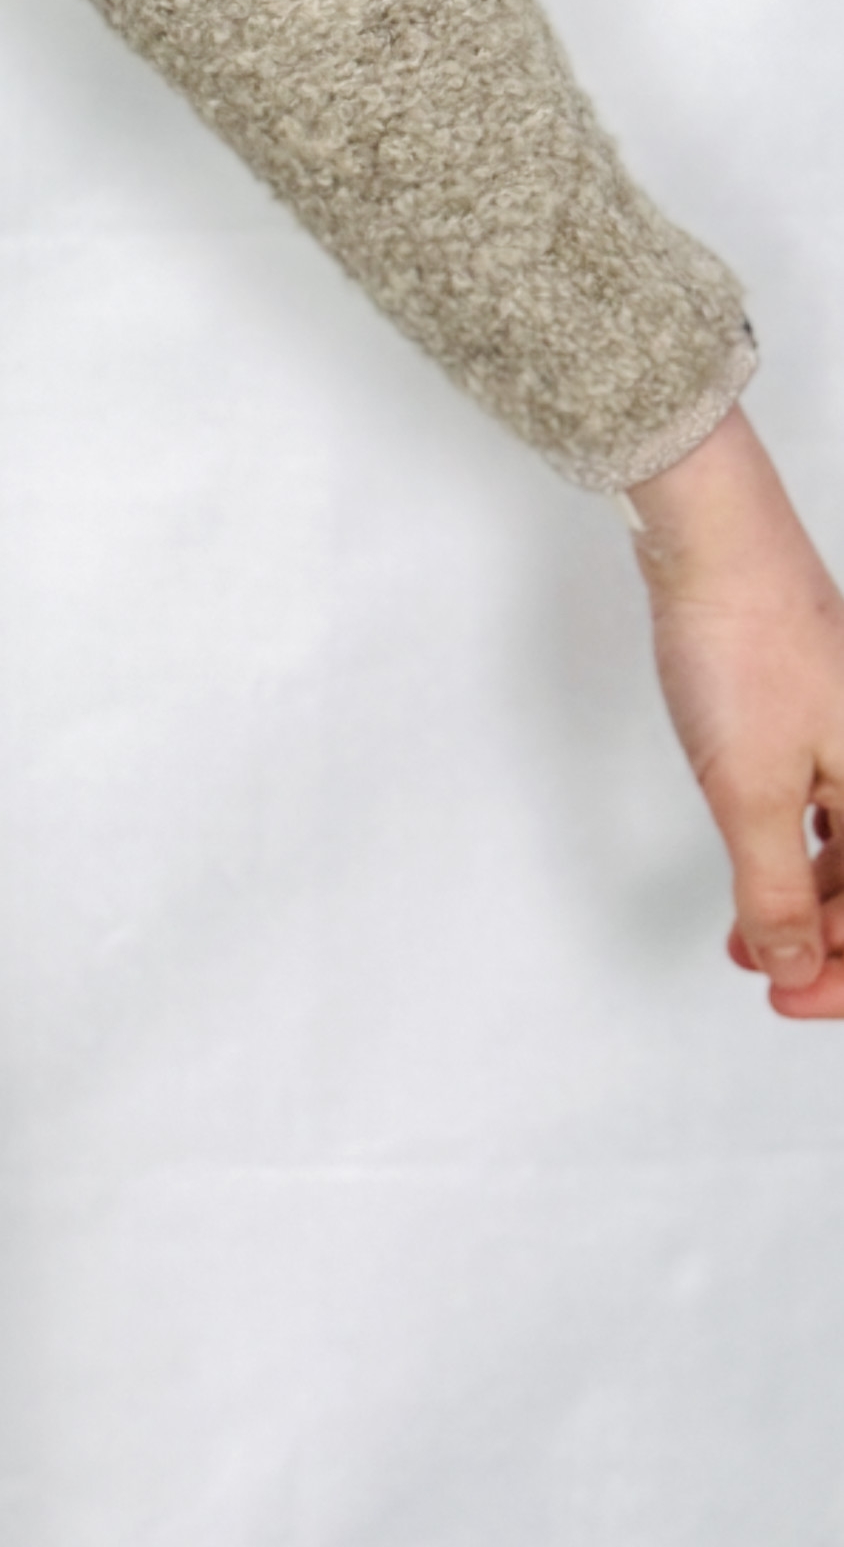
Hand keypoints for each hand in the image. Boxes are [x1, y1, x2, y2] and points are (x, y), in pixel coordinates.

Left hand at [624, 408, 843, 1017]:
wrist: (715, 547)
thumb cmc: (743, 646)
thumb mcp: (752, 789)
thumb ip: (779, 887)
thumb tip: (795, 963)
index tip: (791, 999)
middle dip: (830, 944)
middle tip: (770, 982)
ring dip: (811, 903)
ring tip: (748, 940)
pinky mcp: (830, 718)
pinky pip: (836, 810)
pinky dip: (801, 853)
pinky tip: (763, 874)